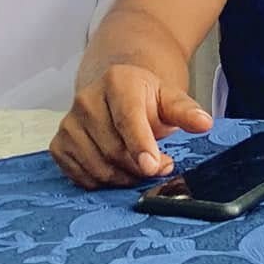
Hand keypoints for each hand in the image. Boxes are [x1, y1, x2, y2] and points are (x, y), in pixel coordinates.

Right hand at [50, 64, 212, 187]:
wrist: (115, 90)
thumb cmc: (144, 97)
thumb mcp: (170, 98)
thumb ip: (186, 111)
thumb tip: (204, 123)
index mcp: (117, 82)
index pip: (128, 118)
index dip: (141, 145)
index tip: (153, 166)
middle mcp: (86, 99)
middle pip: (113, 148)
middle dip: (140, 166)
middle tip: (160, 166)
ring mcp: (69, 122)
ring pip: (97, 166)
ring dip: (123, 177)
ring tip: (140, 166)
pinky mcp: (59, 142)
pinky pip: (80, 175)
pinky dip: (101, 181)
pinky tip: (117, 169)